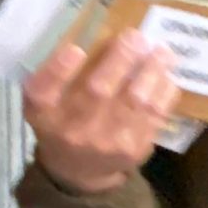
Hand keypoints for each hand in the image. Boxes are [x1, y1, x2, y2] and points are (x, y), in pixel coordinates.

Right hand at [21, 32, 178, 193]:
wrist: (79, 171)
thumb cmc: (60, 122)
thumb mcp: (42, 102)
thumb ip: (53, 76)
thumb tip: (92, 41)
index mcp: (43, 115)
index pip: (42, 94)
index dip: (58, 70)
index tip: (76, 49)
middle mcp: (72, 131)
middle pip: (97, 92)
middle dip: (121, 60)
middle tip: (136, 36)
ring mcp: (107, 143)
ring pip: (135, 102)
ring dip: (152, 72)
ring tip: (161, 52)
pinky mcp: (135, 149)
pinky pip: (155, 116)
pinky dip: (163, 92)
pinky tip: (166, 75)